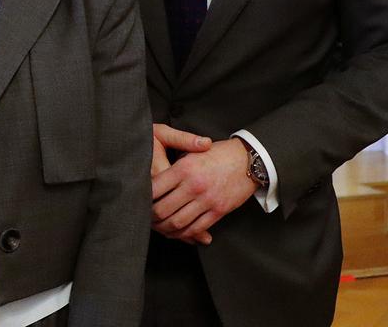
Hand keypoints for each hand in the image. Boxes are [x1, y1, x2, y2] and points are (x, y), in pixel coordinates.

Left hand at [150, 123, 212, 244]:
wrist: (249, 160)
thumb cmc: (219, 154)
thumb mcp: (194, 152)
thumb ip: (175, 167)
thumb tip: (155, 182)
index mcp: (184, 168)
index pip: (154, 188)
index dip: (143, 198)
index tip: (139, 201)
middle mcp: (193, 185)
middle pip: (162, 210)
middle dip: (151, 218)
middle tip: (146, 219)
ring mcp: (206, 200)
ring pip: (177, 223)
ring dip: (165, 229)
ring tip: (159, 228)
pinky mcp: (218, 211)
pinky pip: (196, 228)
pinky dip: (183, 234)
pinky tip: (177, 232)